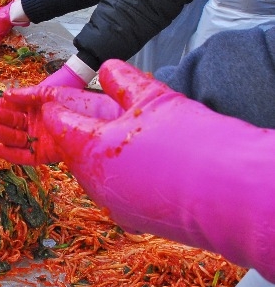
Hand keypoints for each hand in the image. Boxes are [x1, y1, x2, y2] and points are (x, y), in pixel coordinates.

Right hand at [0, 85, 121, 164]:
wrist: (102, 120)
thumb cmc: (80, 102)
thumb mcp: (52, 93)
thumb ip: (29, 94)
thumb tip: (6, 95)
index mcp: (37, 106)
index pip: (12, 106)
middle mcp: (36, 123)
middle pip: (11, 122)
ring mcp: (39, 139)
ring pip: (15, 138)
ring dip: (2, 134)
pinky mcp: (44, 155)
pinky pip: (23, 156)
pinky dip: (8, 153)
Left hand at [41, 60, 274, 279]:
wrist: (233, 195)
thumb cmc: (193, 141)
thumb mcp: (156, 99)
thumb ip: (124, 83)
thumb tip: (106, 67)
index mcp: (90, 148)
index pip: (61, 125)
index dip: (57, 108)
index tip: (52, 99)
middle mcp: (93, 180)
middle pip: (76, 150)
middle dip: (77, 131)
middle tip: (76, 114)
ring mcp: (111, 203)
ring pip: (95, 172)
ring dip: (100, 154)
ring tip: (115, 139)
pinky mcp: (132, 220)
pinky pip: (116, 193)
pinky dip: (121, 176)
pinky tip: (139, 165)